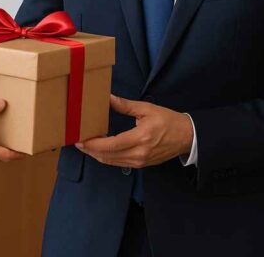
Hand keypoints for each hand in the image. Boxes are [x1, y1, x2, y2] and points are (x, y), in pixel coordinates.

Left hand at [75, 94, 192, 167]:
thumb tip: (108, 98)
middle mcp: (139, 153)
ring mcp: (140, 162)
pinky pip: (118, 163)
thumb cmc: (168, 120)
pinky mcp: (141, 165)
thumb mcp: (147, 109)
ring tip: (84, 145)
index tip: (79, 139)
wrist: (187, 137)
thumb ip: (125, 105)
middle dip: (89, 150)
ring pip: (111, 162)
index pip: (110, 145)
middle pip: (107, 156)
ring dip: (96, 155)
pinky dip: (106, 157)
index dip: (92, 144)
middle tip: (76, 141)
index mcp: (140, 138)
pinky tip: (99, 149)